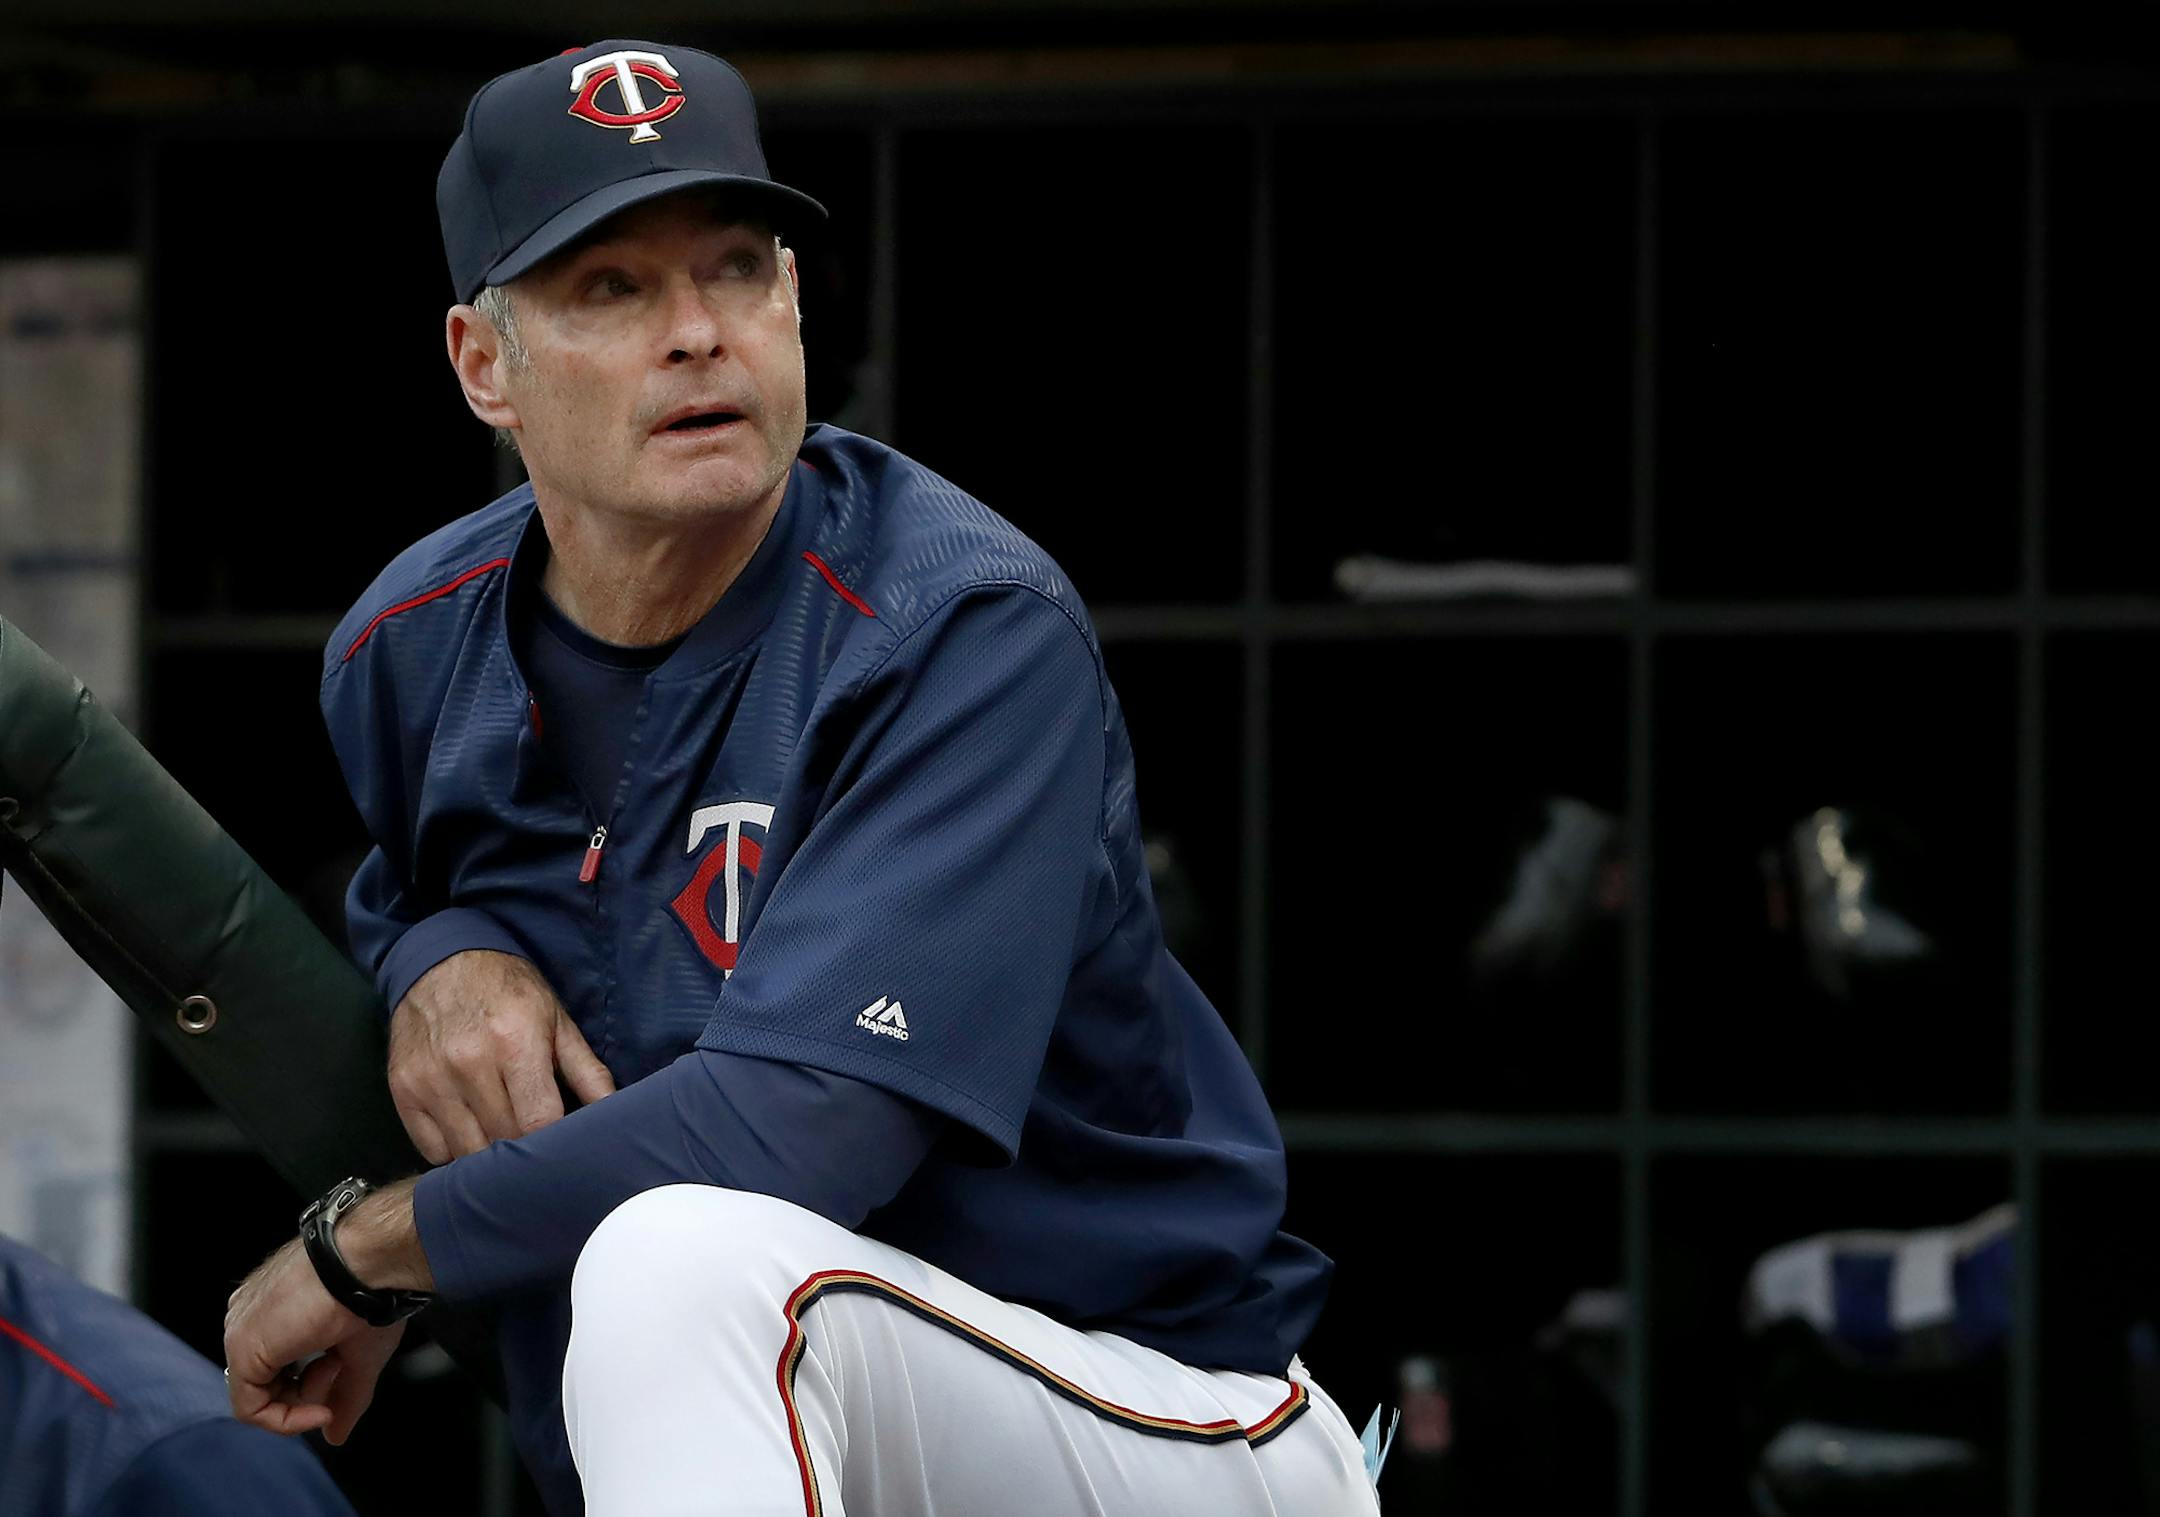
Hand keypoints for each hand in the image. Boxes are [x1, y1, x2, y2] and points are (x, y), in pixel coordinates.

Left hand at [224, 1238, 406, 1443]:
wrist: (369, 1261)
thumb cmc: (371, 1292)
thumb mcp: (360, 1354)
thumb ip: (343, 1396)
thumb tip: (335, 1435)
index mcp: (272, 1310)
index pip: (276, 1365)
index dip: (311, 1383)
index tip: (343, 1374)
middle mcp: (249, 1317)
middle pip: (266, 1381)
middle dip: (308, 1391)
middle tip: (340, 1370)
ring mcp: (241, 1331)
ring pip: (259, 1396)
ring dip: (304, 1400)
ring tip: (335, 1367)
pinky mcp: (242, 1349)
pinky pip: (250, 1409)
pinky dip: (286, 1420)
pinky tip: (320, 1407)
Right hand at [389, 949, 614, 1161]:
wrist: (442, 960)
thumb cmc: (508, 992)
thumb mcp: (556, 1021)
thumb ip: (587, 1071)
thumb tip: (615, 1113)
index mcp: (515, 1043)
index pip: (539, 1123)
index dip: (554, 1141)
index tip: (562, 1142)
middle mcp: (468, 1063)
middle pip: (504, 1140)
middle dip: (525, 1147)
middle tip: (536, 1140)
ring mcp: (430, 1078)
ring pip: (467, 1152)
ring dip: (489, 1154)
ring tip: (503, 1136)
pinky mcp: (403, 1089)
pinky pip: (432, 1149)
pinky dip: (454, 1149)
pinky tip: (470, 1129)